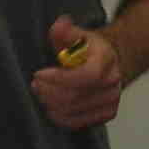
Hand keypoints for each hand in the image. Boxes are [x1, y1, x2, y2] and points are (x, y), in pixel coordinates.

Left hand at [31, 14, 123, 130]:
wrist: (107, 64)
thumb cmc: (89, 50)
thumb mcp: (77, 35)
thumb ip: (65, 31)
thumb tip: (60, 25)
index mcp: (107, 58)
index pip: (88, 75)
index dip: (59, 78)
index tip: (39, 74)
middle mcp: (113, 81)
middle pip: (75, 95)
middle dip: (49, 91)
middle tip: (35, 84)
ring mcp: (111, 100)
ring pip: (73, 110)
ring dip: (51, 104)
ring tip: (41, 93)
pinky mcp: (106, 114)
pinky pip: (77, 122)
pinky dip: (58, 116)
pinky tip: (51, 106)